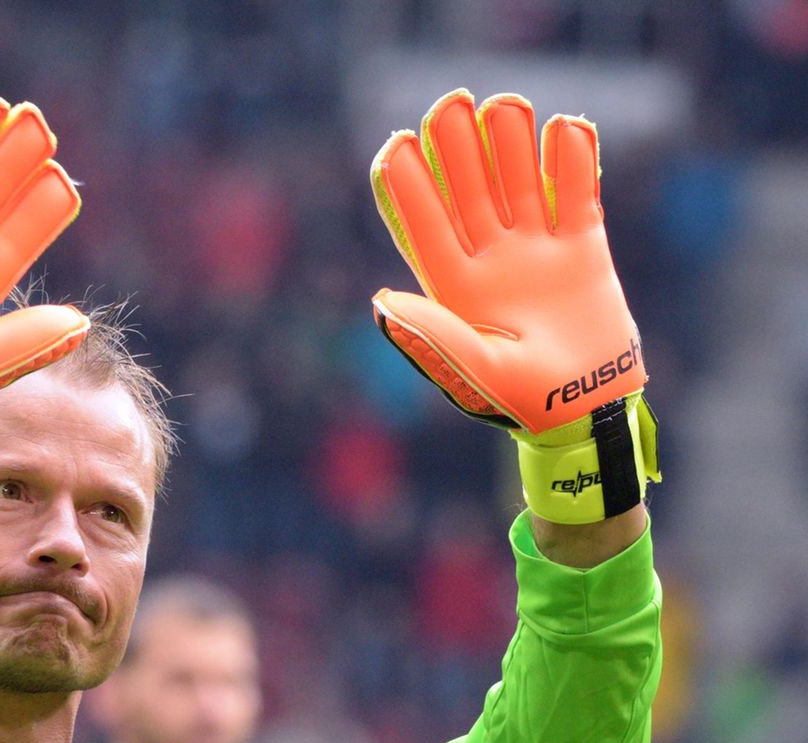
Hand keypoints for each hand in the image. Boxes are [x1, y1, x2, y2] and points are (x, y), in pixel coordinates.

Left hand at [369, 90, 658, 523]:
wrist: (588, 412)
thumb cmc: (522, 401)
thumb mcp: (474, 370)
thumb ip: (432, 335)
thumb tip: (379, 300)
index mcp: (455, 285)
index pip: (424, 224)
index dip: (407, 185)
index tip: (394, 144)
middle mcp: (490, 259)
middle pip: (469, 191)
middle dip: (459, 148)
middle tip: (451, 103)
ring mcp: (536, 251)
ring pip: (520, 184)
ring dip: (512, 145)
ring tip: (506, 105)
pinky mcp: (583, 250)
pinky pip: (578, 197)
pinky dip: (575, 164)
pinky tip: (568, 128)